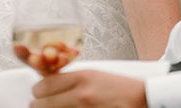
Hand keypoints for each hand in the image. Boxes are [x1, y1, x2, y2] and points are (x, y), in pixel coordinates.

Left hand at [31, 70, 147, 107]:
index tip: (37, 94)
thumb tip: (49, 84)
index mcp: (82, 77)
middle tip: (40, 105)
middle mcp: (82, 94)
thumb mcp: (93, 76)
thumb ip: (71, 80)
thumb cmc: (119, 88)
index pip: (45, 85)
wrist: (143, 99)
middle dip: (39, 104)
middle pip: (43, 103)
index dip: (38, 91)